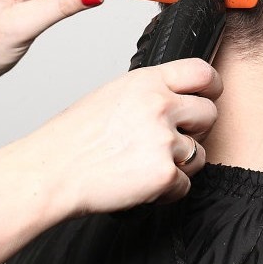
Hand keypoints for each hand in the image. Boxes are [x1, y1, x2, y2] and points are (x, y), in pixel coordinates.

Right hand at [21, 58, 222, 215]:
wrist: (50, 172)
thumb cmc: (73, 138)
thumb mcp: (112, 95)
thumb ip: (150, 93)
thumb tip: (180, 98)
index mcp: (147, 82)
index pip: (202, 72)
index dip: (211, 87)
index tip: (210, 96)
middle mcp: (160, 105)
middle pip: (209, 113)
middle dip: (196, 129)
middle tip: (170, 140)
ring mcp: (164, 140)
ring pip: (199, 153)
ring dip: (181, 163)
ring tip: (146, 164)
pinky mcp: (165, 173)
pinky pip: (185, 185)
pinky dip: (167, 190)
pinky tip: (141, 184)